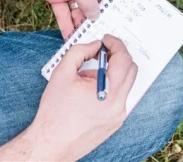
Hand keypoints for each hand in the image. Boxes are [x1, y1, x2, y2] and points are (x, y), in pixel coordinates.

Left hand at [6, 0, 120, 37]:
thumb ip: (87, 0)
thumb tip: (96, 15)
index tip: (128, 12)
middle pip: (97, 2)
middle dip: (101, 17)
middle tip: (105, 33)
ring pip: (81, 11)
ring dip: (83, 24)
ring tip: (87, 39)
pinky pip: (64, 13)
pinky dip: (66, 24)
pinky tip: (69, 36)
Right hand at [26, 36, 137, 161]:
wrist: (52, 143)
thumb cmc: (55, 112)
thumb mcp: (62, 73)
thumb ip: (79, 52)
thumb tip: (94, 46)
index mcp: (108, 91)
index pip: (123, 59)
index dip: (115, 44)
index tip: (105, 40)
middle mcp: (119, 105)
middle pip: (130, 69)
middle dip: (117, 56)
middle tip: (100, 52)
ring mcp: (119, 115)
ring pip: (125, 83)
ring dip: (113, 72)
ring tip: (90, 76)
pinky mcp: (115, 122)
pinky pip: (119, 97)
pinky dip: (110, 87)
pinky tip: (91, 92)